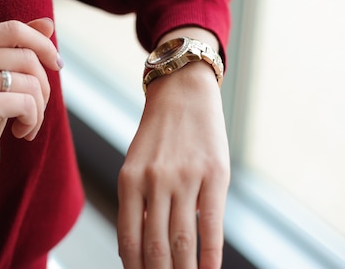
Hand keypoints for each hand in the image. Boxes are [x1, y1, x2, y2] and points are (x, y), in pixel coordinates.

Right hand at [0, 18, 62, 190]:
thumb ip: (19, 48)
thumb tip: (48, 22)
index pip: (14, 28)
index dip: (42, 44)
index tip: (57, 65)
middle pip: (27, 56)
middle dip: (44, 85)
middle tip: (36, 108)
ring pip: (31, 81)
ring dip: (39, 108)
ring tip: (26, 124)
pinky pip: (27, 103)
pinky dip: (34, 121)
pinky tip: (21, 134)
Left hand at [117, 38, 229, 267]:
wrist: (183, 92)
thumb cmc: (158, 134)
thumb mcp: (137, 163)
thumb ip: (138, 202)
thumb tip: (140, 248)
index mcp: (130, 179)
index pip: (129, 239)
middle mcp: (155, 181)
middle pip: (156, 246)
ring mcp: (186, 178)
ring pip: (183, 240)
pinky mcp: (214, 175)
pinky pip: (212, 225)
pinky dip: (210, 256)